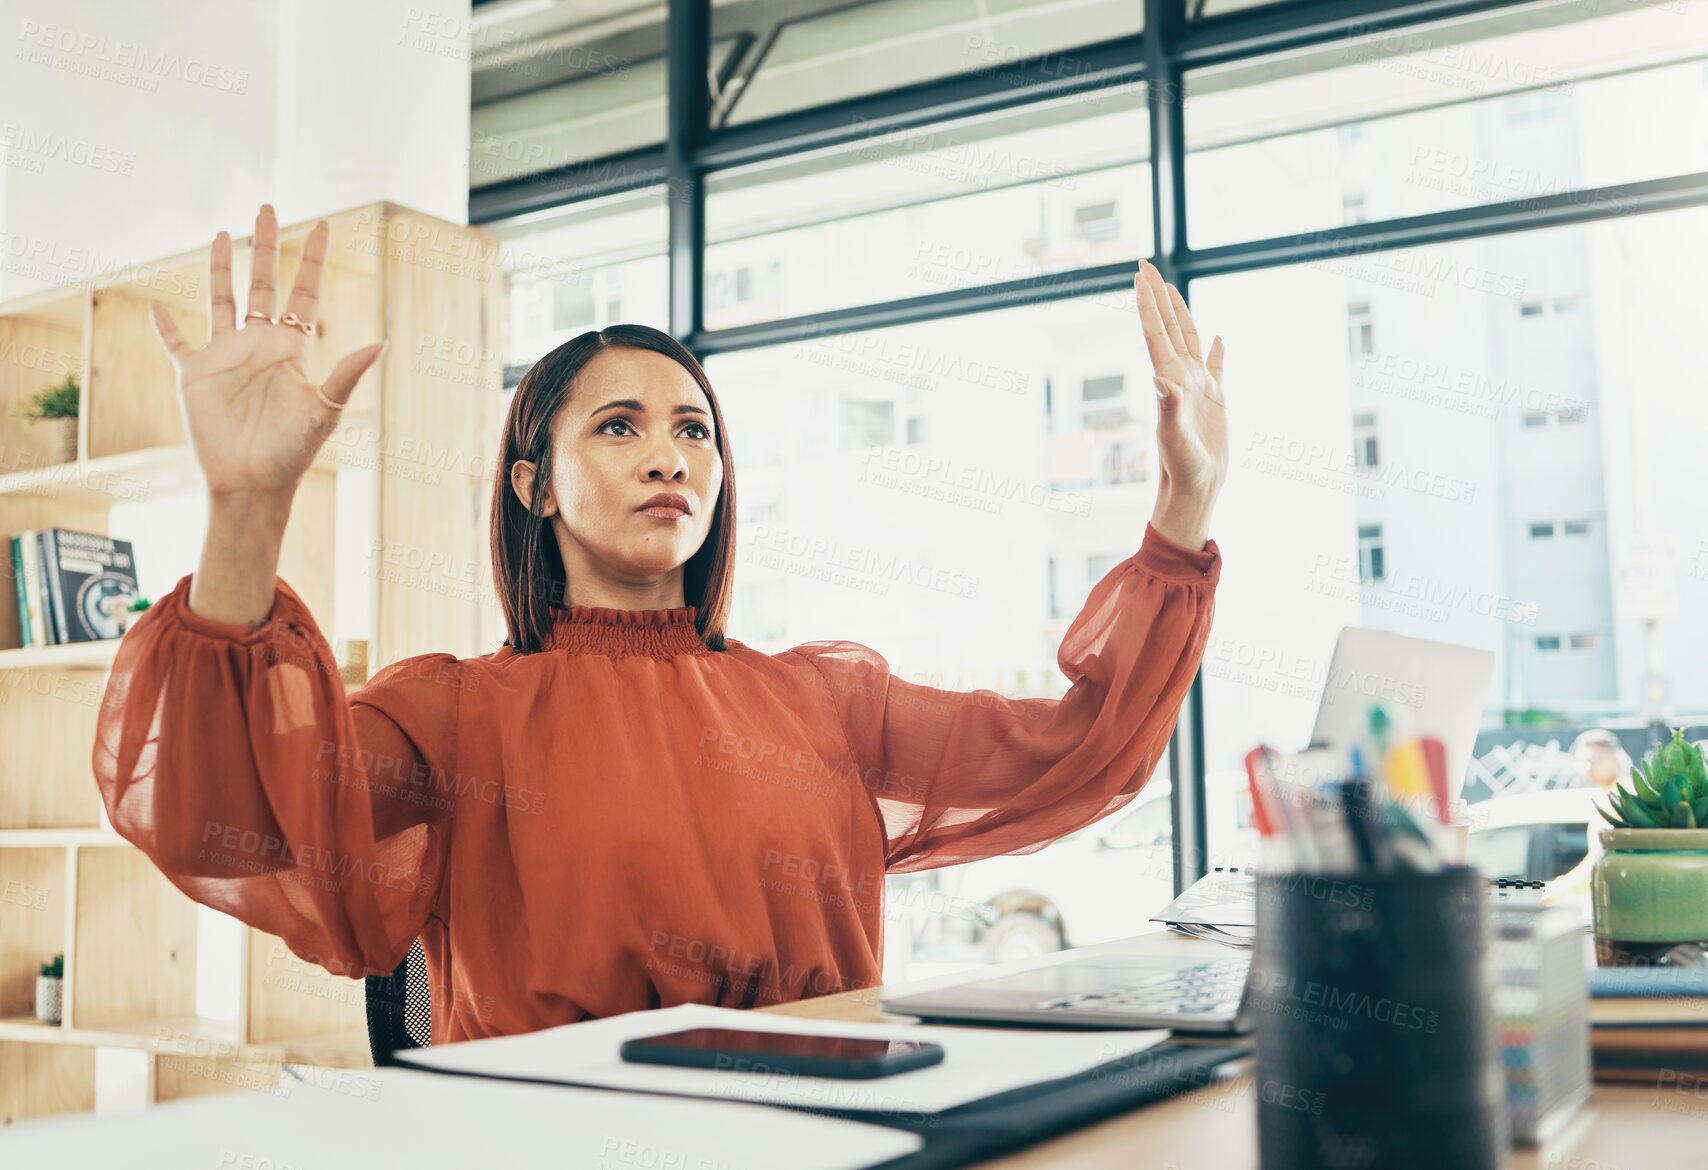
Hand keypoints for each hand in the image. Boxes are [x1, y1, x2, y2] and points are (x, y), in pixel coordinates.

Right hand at [150, 204, 384, 501]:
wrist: (253, 483)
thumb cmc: (293, 452)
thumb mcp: (324, 410)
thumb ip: (346, 375)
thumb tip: (383, 343)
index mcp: (292, 349)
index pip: (304, 294)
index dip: (312, 261)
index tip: (324, 226)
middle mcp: (259, 345)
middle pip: (262, 284)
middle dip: (265, 247)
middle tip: (268, 208)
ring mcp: (225, 357)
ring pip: (221, 300)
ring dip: (219, 269)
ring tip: (221, 234)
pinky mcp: (194, 375)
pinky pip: (177, 343)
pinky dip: (165, 326)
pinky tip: (157, 305)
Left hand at [1133, 259, 1227, 548]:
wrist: (1196, 488)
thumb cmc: (1181, 468)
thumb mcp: (1174, 438)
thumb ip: (1168, 407)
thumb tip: (1159, 378)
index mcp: (1169, 379)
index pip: (1156, 331)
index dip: (1148, 302)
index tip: (1140, 273)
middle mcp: (1180, 377)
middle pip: (1168, 327)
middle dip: (1158, 296)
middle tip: (1146, 265)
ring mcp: (1197, 387)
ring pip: (1189, 339)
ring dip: (1180, 314)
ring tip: (1171, 289)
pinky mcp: (1215, 400)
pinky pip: (1216, 368)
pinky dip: (1216, 351)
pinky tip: (1216, 339)